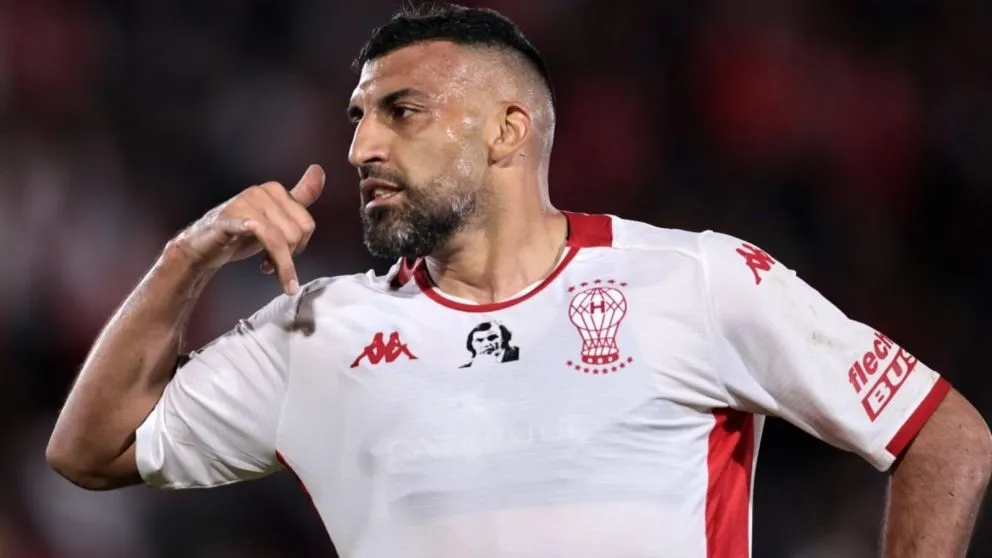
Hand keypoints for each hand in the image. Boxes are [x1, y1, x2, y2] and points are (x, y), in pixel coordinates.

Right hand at [171, 164, 324, 294]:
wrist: (201, 247)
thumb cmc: (240, 233)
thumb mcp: (277, 217)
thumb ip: (300, 196)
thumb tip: (319, 170)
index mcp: (275, 191)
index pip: (307, 224)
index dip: (299, 246)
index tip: (287, 256)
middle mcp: (261, 192)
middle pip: (297, 233)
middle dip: (289, 256)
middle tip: (272, 265)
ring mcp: (244, 203)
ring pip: (282, 239)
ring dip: (279, 264)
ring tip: (267, 269)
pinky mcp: (228, 219)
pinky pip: (262, 235)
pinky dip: (272, 258)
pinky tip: (264, 267)